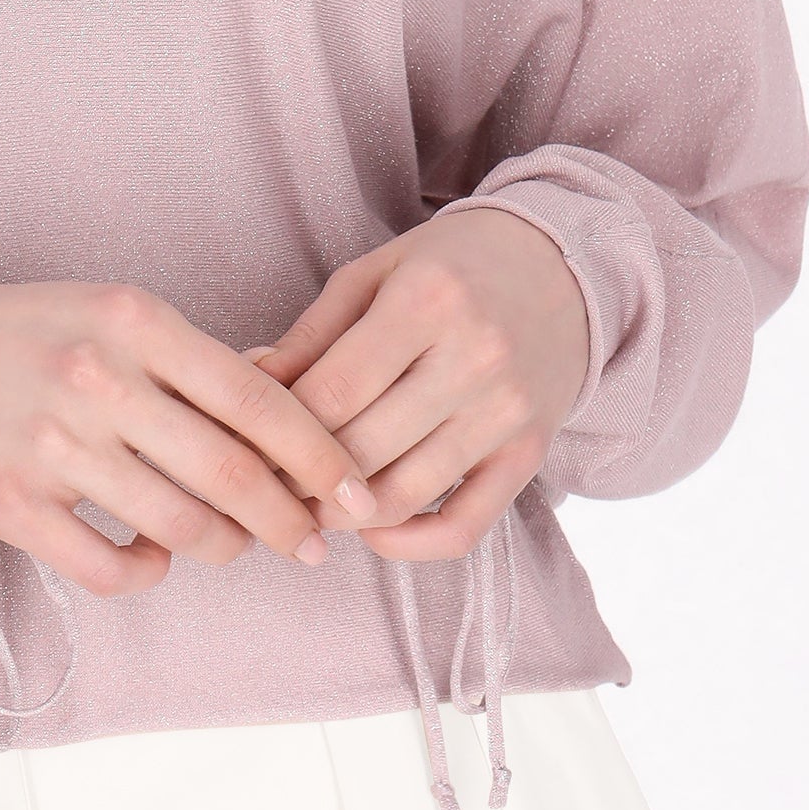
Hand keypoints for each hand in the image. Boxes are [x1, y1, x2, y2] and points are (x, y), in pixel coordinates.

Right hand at [0, 277, 381, 599]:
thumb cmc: (18, 333)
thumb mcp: (107, 313)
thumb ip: (189, 360)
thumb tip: (290, 404)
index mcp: (133, 319)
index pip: (257, 395)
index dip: (320, 454)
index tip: (357, 490)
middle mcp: (99, 378)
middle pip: (232, 472)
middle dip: (291, 520)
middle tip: (315, 543)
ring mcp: (54, 445)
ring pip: (182, 527)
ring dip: (225, 548)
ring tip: (233, 546)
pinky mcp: (13, 504)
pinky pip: (111, 567)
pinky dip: (148, 572)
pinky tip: (151, 557)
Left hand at [245, 209, 589, 562]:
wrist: (561, 267)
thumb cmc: (451, 266)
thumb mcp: (375, 273)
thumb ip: (313, 333)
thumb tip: (252, 384)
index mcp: (426, 300)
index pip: (333, 390)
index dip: (278, 427)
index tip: (247, 441)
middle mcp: (473, 358)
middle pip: (362, 448)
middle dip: (300, 476)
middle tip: (264, 482)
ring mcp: (506, 412)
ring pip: (404, 493)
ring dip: (343, 515)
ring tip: (306, 505)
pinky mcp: (529, 455)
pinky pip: (465, 526)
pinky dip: (410, 543)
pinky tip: (372, 529)